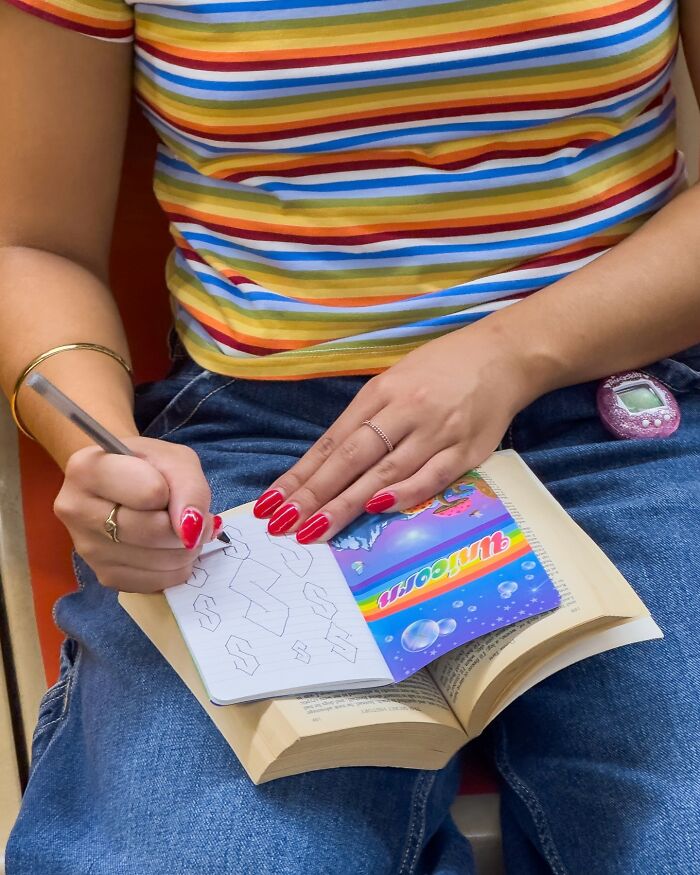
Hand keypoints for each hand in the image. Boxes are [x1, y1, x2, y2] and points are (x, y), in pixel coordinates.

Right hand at [54, 436, 220, 591]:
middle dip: (185, 527)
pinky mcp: (102, 575)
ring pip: (156, 561)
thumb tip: (191, 532)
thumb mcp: (175, 460)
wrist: (122, 483)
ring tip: (180, 531)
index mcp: (86, 469)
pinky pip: (154, 583)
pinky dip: (175, 569)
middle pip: (153, 532)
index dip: (173, 493)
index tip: (167, 488)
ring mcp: (86, 548)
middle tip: (190, 517)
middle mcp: (76, 510)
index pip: (151, 493)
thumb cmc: (148, 466)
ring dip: (185, 550)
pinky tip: (169, 550)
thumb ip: (189, 488)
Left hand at [253, 323, 532, 543]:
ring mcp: (436, 431)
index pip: (332, 442)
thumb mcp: (395, 382)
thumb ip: (365, 422)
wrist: (503, 355)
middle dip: (313, 495)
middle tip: (283, 524)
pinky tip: (376, 510)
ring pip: (385, 471)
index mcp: (381, 392)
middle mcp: (404, 410)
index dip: (301, 475)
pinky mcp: (467, 449)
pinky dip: (404, 494)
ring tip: (315, 529)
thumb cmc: (442, 369)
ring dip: (347, 503)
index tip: (273, 503)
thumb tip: (327, 466)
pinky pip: (431, 476)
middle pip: (351, 458)